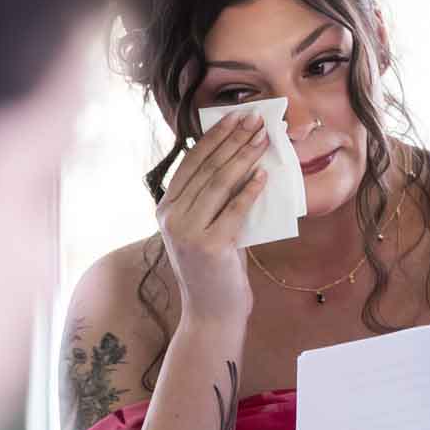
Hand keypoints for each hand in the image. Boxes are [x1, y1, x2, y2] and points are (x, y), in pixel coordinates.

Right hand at [157, 109, 267, 323]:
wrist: (212, 313)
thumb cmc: (216, 268)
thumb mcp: (208, 227)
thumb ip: (214, 199)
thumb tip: (242, 159)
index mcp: (166, 208)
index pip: (191, 163)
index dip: (214, 137)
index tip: (236, 117)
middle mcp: (171, 217)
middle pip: (206, 168)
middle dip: (233, 140)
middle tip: (256, 120)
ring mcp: (187, 232)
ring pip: (219, 184)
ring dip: (244, 157)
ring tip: (263, 139)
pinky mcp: (209, 247)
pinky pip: (234, 210)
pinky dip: (250, 191)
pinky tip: (263, 174)